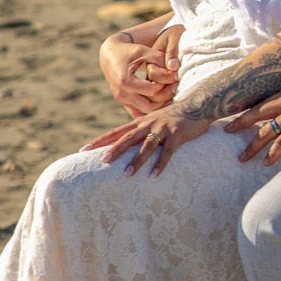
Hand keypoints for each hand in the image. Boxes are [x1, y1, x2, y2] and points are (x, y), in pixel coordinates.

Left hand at [83, 104, 213, 176]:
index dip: (100, 141)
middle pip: (128, 138)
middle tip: (102, 162)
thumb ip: (140, 131)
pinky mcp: (177, 134)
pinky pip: (168, 152)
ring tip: (127, 174)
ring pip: (147, 146)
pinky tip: (154, 174)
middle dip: (115, 150)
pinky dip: (161, 163)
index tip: (84, 150)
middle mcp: (148, 124)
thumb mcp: (152, 121)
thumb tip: (123, 144)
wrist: (196, 106)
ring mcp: (163, 129)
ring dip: (137, 160)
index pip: (116, 132)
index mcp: (139, 122)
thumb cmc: (172, 117)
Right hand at [99, 25, 182, 115]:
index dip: (165, 84)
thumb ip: (159, 60)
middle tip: (174, 88)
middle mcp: (121, 93)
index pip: (152, 90)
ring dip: (159, 106)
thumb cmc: (129, 51)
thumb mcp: (144, 51)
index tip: (173, 78)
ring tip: (170, 94)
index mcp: (125, 81)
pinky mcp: (123, 102)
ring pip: (145, 112)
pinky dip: (150, 111)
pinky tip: (161, 102)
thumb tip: (174, 72)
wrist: (110, 55)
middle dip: (165, 98)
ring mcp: (121, 100)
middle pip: (149, 106)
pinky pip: (138, 113)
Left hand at [226, 77, 280, 165]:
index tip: (236, 112)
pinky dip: (273, 154)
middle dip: (240, 123)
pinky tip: (266, 162)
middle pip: (256, 116)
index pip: (262, 102)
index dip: (248, 108)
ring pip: (265, 133)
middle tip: (228, 130)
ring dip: (252, 146)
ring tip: (242, 158)